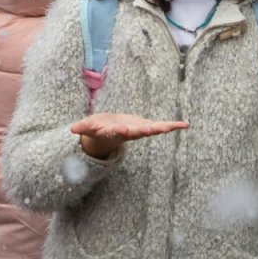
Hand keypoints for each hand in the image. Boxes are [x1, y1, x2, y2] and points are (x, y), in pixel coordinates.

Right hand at [70, 113, 188, 158]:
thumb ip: (82, 127)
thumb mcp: (88, 127)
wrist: (108, 133)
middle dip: (146, 130)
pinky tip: (185, 125)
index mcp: (114, 132)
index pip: (117, 132)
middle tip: (155, 129)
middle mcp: (129, 133)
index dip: (120, 130)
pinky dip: (172, 126)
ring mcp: (139, 130)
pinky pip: (160, 126)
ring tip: (177, 126)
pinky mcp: (146, 126)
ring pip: (153, 130)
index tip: (123, 129)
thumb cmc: (98, 129)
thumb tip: (71, 129)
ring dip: (164, 128)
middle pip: (138, 132)